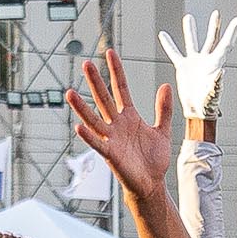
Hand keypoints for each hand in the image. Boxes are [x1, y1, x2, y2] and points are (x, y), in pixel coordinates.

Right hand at [65, 48, 176, 206]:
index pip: (120, 89)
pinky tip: (79, 126)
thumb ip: (164, 109)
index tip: (110, 53)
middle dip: (95, 82)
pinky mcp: (110, 155)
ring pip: (94, 119)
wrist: (152, 184)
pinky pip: (97, 144)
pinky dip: (88, 136)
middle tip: (85, 63)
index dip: (116, 71)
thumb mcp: (162, 130)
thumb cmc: (153, 159)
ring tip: (70, 93)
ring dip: (82, 107)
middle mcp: (117, 125)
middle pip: (104, 99)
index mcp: (129, 116)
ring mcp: (111, 139)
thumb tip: (166, 85)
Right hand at [159, 13, 236, 122]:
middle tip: (217, 13)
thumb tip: (222, 71)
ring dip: (190, 30)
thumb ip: (218, 83)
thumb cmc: (208, 104)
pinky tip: (162, 34)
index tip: (236, 21)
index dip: (231, 33)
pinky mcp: (183, 67)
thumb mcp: (214, 94)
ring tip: (188, 17)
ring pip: (192, 42)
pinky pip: (174, 53)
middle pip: (211, 39)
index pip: (225, 45)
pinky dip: (168, 44)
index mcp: (216, 64)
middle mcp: (206, 60)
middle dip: (214, 26)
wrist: (197, 111)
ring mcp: (194, 62)